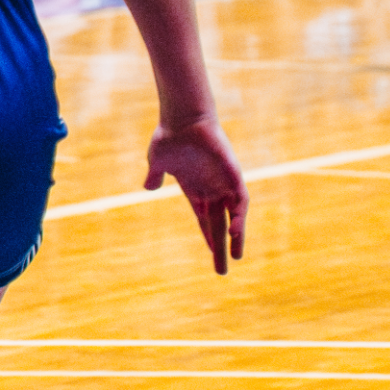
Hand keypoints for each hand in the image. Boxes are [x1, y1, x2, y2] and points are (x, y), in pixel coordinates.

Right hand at [144, 116, 247, 274]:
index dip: (209, 238)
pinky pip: (241, 201)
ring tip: (235, 256)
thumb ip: (154, 176)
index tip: (212, 255)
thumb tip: (148, 188)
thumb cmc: (170, 136)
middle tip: (223, 270)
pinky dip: (240, 217)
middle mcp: (212, 190)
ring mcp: (224, 184)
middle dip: (221, 248)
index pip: (205, 221)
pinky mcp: (233, 175)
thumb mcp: (157, 161)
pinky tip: (237, 232)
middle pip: (219, 225)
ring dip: (235, 237)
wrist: (184, 119)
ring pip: (234, 217)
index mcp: (195, 190)